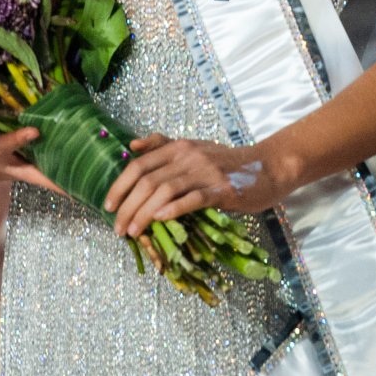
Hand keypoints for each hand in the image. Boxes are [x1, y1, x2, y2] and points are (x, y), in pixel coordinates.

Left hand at [101, 136, 279, 238]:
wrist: (267, 167)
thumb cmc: (228, 162)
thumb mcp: (194, 146)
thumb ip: (163, 145)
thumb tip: (132, 146)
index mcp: (178, 146)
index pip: (140, 164)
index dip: (120, 185)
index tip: (108, 206)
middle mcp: (189, 156)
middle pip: (147, 180)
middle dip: (127, 205)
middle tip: (117, 227)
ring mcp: (206, 172)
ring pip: (165, 191)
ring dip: (144, 213)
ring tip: (132, 231)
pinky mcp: (222, 190)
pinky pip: (193, 198)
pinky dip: (174, 209)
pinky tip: (160, 220)